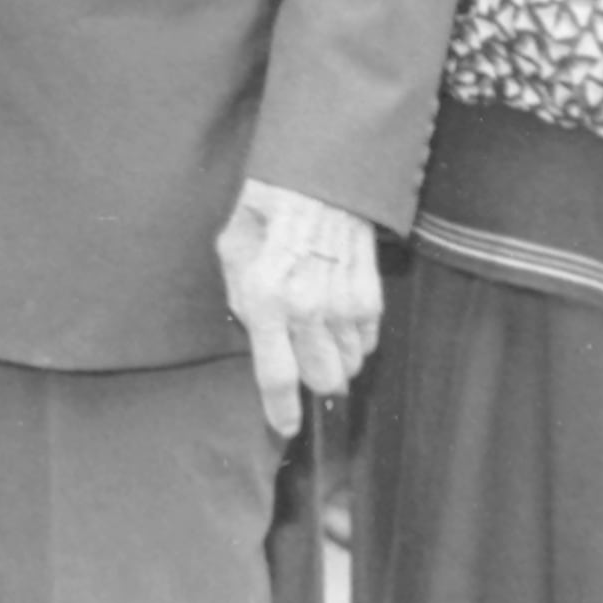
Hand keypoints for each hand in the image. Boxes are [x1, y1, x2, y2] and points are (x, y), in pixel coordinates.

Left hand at [216, 180, 381, 439]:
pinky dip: (354, 340)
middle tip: (302, 365)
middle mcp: (309, 310)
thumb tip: (256, 335)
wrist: (319, 174)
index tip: (284, 427)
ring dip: (334, 361)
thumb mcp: (232, 249)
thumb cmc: (266, 209)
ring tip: (318, 334)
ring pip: (349, 365)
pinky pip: (368, 341)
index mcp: (266, 300)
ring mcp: (345, 304)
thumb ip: (241, 300)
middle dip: (311, 382)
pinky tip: (338, 318)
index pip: (277, 376)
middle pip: (322, 381)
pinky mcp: (371, 294)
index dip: (280, 410)